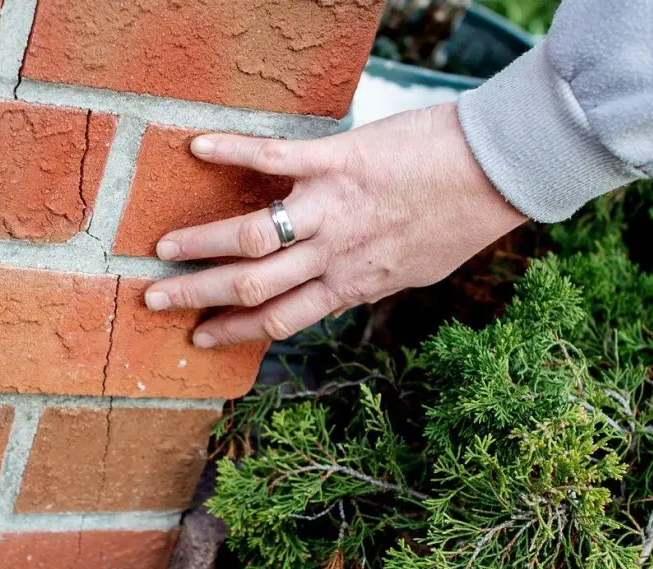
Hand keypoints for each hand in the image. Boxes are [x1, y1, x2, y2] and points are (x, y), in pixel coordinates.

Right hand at [144, 103, 527, 347]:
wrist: (498, 170)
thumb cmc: (461, 219)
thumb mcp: (414, 270)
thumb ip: (368, 279)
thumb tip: (340, 290)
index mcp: (353, 284)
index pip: (280, 321)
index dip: (234, 333)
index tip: (199, 337)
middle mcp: (335, 254)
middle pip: (251, 286)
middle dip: (198, 297)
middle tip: (154, 297)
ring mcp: (332, 208)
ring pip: (251, 237)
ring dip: (200, 243)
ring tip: (164, 245)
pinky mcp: (337, 160)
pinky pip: (274, 160)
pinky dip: (233, 152)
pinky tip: (198, 147)